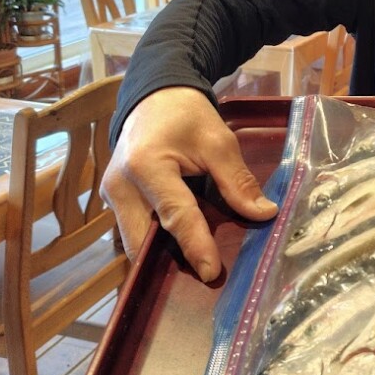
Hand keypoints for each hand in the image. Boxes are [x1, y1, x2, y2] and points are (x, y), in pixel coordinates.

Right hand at [100, 86, 277, 281]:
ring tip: (192, 267)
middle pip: (141, 240)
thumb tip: (264, 214)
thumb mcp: (219, 141)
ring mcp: (110, 195)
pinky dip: (153, 242)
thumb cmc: (187, 115)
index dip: (195, 246)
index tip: (211, 272)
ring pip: (132, 240)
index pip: (175, 216)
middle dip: (167, 262)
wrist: (155, 96)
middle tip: (202, 278)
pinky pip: (132, 230)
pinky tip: (177, 250)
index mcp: (147, 166)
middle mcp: (120, 186)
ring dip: (158, 256)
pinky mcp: (112, 199)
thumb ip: (237, 181)